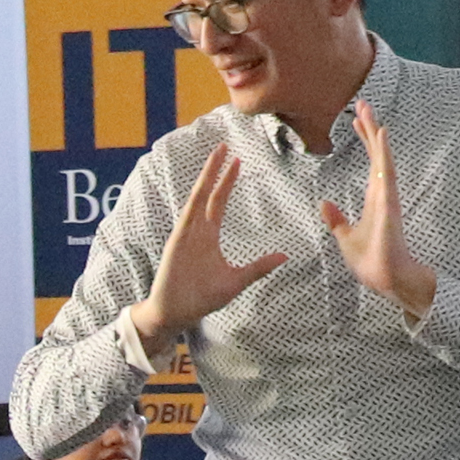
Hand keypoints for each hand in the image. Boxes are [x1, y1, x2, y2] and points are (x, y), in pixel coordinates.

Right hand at [125, 143, 290, 345]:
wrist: (175, 313)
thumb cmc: (201, 299)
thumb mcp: (236, 281)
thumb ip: (258, 268)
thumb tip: (284, 256)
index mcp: (208, 237)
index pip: (218, 202)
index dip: (227, 182)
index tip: (237, 162)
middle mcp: (196, 231)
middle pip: (208, 193)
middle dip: (216, 170)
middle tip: (225, 146)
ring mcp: (185, 234)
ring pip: (198, 198)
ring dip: (207, 176)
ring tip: (216, 154)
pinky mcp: (177, 242)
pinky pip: (188, 216)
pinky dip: (195, 200)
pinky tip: (203, 184)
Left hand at [318, 101, 439, 322]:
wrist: (384, 278)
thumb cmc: (371, 261)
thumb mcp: (345, 237)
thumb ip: (336, 220)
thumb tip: (324, 203)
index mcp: (373, 197)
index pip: (369, 162)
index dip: (364, 140)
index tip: (356, 120)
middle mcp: (382, 192)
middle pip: (376, 153)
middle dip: (369, 128)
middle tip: (362, 103)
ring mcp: (386, 195)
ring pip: (381, 157)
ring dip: (375, 133)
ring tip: (368, 110)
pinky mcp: (388, 202)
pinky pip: (386, 172)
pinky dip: (383, 152)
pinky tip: (381, 134)